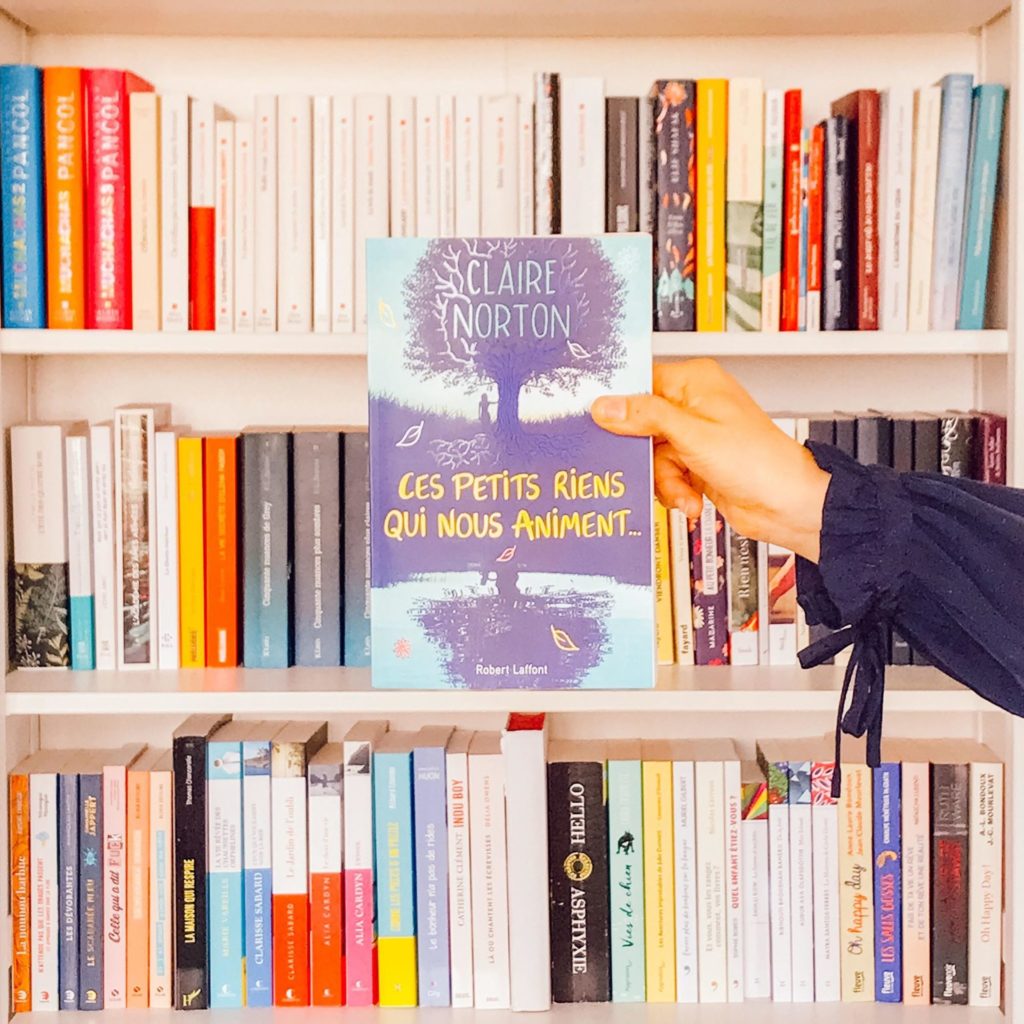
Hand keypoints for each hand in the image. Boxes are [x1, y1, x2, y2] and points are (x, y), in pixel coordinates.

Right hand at [591, 358, 830, 561]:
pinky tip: (690, 498)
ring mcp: (694, 436)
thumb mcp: (692, 435)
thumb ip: (645, 417)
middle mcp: (693, 405)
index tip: (602, 426)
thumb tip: (606, 405)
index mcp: (695, 381)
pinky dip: (674, 490)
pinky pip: (664, 475)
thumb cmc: (758, 462)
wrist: (786, 506)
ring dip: (664, 480)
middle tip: (652, 466)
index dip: (620, 406)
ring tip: (684, 490)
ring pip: (650, 456)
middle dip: (646, 456)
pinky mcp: (695, 464)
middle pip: (640, 425)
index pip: (641, 383)